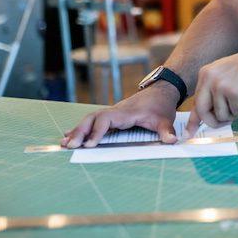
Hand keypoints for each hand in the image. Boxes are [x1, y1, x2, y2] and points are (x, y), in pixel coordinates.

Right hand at [61, 80, 180, 148]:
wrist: (161, 91)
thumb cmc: (161, 106)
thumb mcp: (166, 119)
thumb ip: (167, 131)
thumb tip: (172, 141)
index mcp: (126, 112)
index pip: (106, 120)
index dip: (97, 132)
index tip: (89, 144)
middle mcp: (116, 111)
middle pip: (93, 118)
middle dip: (80, 131)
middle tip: (69, 146)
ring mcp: (113, 113)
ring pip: (91, 119)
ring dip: (78, 130)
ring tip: (65, 143)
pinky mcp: (112, 116)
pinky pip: (94, 121)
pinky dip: (81, 128)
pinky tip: (70, 135)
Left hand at [186, 48, 237, 134]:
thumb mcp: (225, 75)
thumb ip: (214, 92)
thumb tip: (207, 115)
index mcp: (205, 73)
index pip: (196, 101)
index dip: (193, 120)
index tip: (189, 133)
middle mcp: (209, 79)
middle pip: (202, 111)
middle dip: (213, 122)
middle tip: (224, 122)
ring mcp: (221, 86)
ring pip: (221, 115)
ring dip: (234, 112)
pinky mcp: (234, 93)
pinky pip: (236, 112)